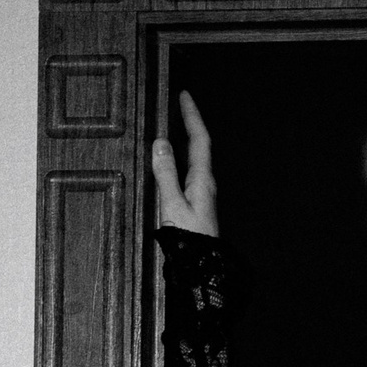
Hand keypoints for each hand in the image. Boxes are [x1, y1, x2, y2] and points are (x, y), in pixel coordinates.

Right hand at [153, 90, 218, 235]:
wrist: (202, 270)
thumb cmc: (190, 242)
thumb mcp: (173, 205)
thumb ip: (165, 174)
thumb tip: (161, 143)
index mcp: (202, 181)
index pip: (199, 139)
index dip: (192, 115)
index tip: (185, 95)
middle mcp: (205, 185)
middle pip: (199, 146)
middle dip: (190, 123)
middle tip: (180, 104)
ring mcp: (202, 196)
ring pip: (195, 160)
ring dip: (186, 141)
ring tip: (176, 126)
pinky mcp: (196, 206)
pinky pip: (188, 173)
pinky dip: (181, 160)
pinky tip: (172, 164)